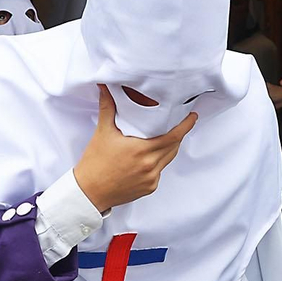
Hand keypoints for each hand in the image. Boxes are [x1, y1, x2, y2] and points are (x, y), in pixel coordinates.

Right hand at [72, 87, 196, 212]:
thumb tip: (105, 88)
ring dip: (169, 147)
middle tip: (180, 123)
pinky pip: (160, 171)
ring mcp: (151, 179)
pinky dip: (158, 162)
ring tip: (166, 137)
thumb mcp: (102, 133)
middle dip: (179, 134)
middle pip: (174, 147)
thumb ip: (107, 108)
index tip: (192, 117)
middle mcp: (150, 166)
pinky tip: (151, 156)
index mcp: (142, 150)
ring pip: (168, 159)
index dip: (186, 126)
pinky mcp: (149, 188)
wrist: (89, 192)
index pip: (173, 136)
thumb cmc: (95, 164)